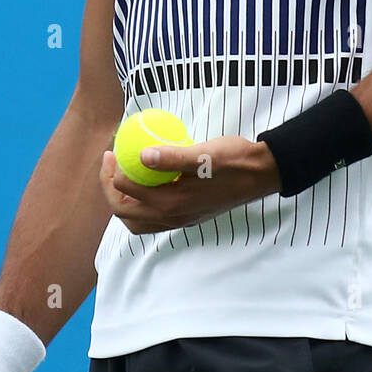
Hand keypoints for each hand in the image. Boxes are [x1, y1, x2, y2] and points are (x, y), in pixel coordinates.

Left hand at [99, 135, 280, 234]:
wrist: (262, 174)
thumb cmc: (234, 160)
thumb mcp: (204, 154)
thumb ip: (173, 157)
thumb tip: (142, 156)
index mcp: (172, 203)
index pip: (126, 192)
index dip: (113, 171)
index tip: (114, 150)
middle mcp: (173, 217)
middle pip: (124, 213)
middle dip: (110, 189)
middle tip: (111, 162)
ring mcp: (180, 220)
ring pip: (137, 221)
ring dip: (123, 201)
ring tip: (123, 176)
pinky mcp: (187, 217)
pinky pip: (153, 219)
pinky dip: (141, 206)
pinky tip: (146, 183)